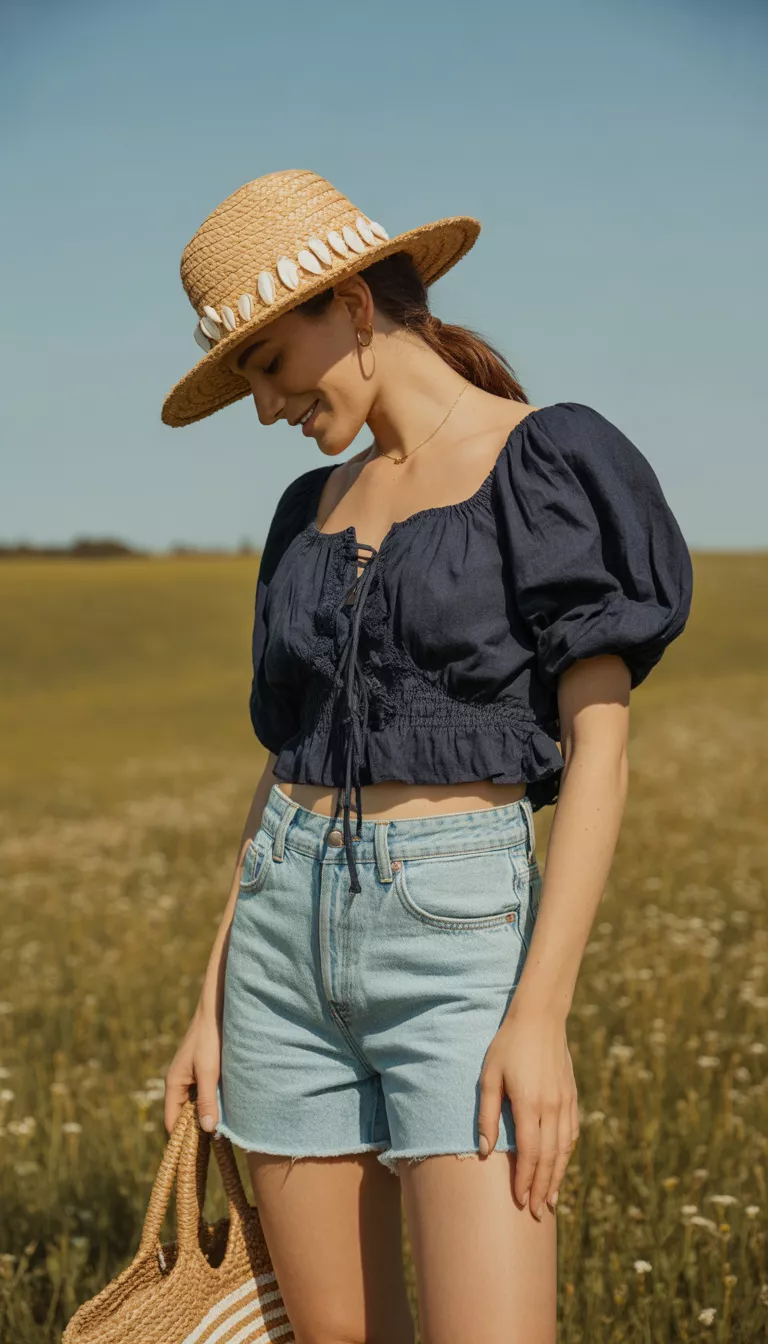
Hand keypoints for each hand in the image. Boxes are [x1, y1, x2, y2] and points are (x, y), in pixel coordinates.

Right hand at [164, 1004, 222, 1136]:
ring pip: (195, 1106)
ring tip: (223, 1132)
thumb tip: (207, 1130)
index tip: (197, 1155)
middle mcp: (179, 1083)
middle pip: (183, 1116)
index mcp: (174, 1084)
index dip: (181, 1139)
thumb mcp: (209, 1071)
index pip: (171, 1122)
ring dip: (206, 1116)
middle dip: (196, 1130)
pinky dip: (212, 1103)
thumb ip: (207, 1100)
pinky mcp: (202, 1072)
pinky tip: (227, 1110)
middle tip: (215, 1146)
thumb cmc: (209, 1039)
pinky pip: (204, 1095)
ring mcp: (190, 1078)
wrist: (217, 1010)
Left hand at [477, 1008, 578, 1217]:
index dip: (525, 1180)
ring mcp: (566, 1102)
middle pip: (550, 1158)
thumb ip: (487, 1115)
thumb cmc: (507, 1045)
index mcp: (530, 1104)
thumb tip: (484, 1152)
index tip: (519, 1201)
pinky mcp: (572, 1096)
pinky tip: (561, 1166)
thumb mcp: (489, 1076)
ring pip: (564, 1149)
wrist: (540, 1018)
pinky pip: (572, 1133)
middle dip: (542, 1188)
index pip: (530, 1153)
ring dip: (558, 1177)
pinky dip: (567, 1155)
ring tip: (550, 1201)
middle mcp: (552, 1107)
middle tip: (536, 1213)